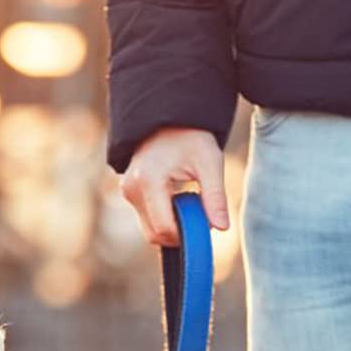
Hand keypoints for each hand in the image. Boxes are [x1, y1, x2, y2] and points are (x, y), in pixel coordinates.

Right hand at [119, 127, 229, 245]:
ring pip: (150, 229)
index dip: (187, 233)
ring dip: (173, 225)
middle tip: (199, 210)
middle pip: (154, 234)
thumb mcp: (209, 163)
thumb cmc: (191, 136)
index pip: (164, 228)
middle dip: (180, 232)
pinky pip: (147, 219)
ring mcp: (127, 191)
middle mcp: (131, 189)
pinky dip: (165, 217)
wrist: (168, 116)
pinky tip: (178, 198)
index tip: (206, 222)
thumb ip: (215, 197)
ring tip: (189, 199)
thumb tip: (222, 228)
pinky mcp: (129, 192)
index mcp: (148, 181)